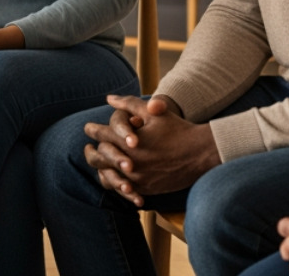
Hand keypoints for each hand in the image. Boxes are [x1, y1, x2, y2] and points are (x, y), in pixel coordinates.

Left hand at [82, 94, 218, 203]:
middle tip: (88, 148)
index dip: (92, 130)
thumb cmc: (177, 129)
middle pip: (98, 158)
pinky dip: (117, 183)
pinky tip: (116, 178)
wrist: (200, 153)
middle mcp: (128, 161)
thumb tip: (109, 98)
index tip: (88, 128)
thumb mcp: (154, 112)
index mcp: (127, 140)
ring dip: (102, 169)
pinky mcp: (146, 188)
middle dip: (91, 152)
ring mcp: (136, 177)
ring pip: (108, 177)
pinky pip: (124, 190)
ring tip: (100, 165)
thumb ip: (129, 104)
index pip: (100, 135)